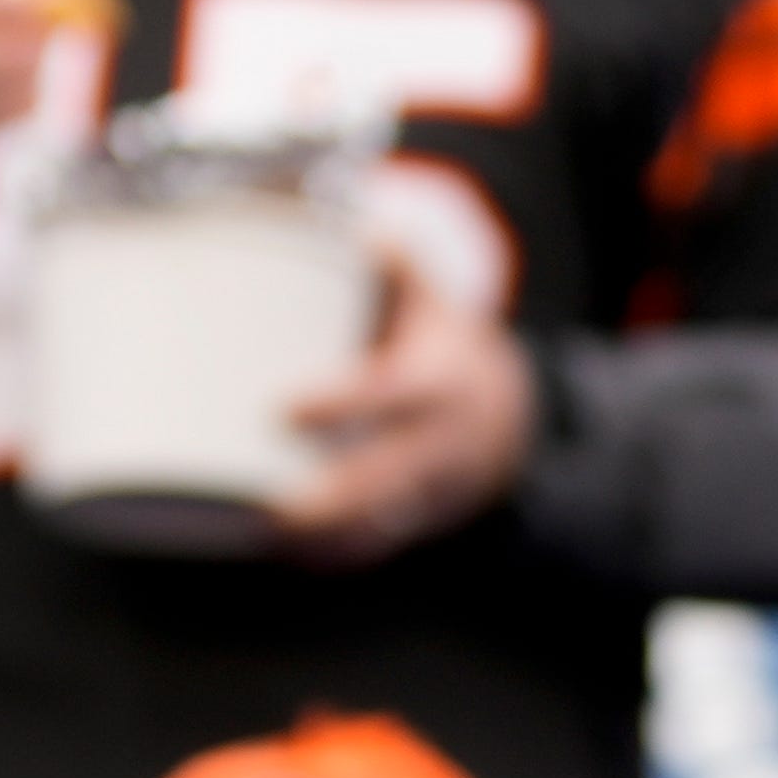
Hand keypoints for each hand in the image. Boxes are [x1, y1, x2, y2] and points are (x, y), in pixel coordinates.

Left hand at [277, 259, 536, 563]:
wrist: (507, 416)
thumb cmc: (443, 349)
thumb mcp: (431, 298)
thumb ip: (390, 263)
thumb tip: (348, 220)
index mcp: (440, 380)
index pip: (390, 394)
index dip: (340, 404)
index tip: (283, 410)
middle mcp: (440, 442)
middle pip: (390, 480)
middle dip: (336, 502)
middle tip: (277, 514)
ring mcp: (431, 491)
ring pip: (383, 525)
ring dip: (329, 540)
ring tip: (270, 539)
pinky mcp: (415, 522)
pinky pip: (377, 548)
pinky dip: (337, 557)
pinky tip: (291, 557)